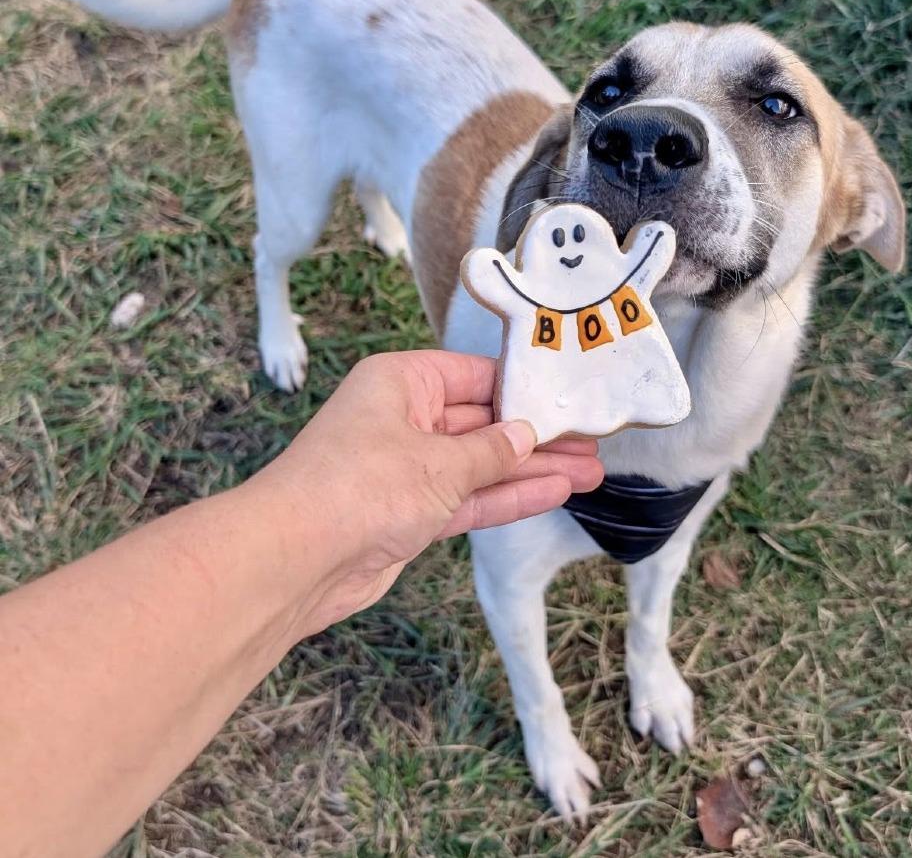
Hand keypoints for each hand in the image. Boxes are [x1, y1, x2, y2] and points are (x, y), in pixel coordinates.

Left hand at [252, 350, 603, 631]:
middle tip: (591, 440)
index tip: (568, 395)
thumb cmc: (360, 486)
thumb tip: (524, 435)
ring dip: (531, 469)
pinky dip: (506, 497)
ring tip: (589, 470)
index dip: (522, 386)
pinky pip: (467, 498)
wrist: (296, 560)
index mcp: (400, 382)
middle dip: (536, 434)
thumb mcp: (439, 461)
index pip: (473, 375)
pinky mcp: (409, 514)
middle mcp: (402, 419)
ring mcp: (406, 470)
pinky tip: (554, 492)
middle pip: (481, 422)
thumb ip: (490, 451)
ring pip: (480, 464)